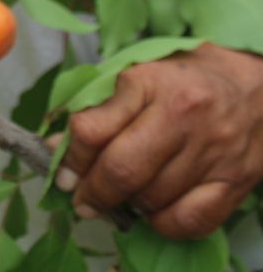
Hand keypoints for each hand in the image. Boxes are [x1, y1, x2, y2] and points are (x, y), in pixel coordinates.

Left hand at [57, 43, 262, 238]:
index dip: (70, 159)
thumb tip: (57, 149)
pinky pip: (190, 221)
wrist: (255, 84)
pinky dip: (163, 223)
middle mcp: (182, 116)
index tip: (63, 175)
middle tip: (83, 201)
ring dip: (127, 205)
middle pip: (121, 170)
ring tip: (123, 195)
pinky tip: (154, 210)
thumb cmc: (183, 78)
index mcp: (148, 83)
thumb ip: (96, 110)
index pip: (92, 130)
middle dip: (93, 193)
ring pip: (152, 199)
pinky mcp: (235, 180)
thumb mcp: (134, 77)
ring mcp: (213, 151)